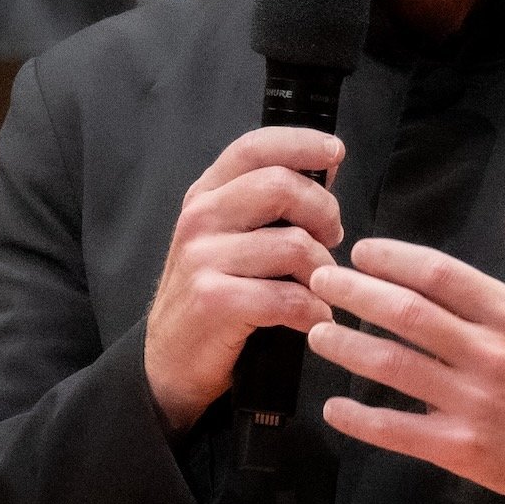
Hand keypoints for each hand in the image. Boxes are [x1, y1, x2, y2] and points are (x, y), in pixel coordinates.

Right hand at [144, 122, 346, 431]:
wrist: (170, 360)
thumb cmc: (214, 293)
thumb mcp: (231, 237)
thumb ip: (273, 201)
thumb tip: (327, 165)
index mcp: (206, 194)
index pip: (255, 147)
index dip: (301, 143)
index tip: (335, 152)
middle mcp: (200, 218)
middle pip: (282, 187)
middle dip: (325, 213)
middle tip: (332, 240)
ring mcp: (202, 258)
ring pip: (294, 246)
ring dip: (324, 272)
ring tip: (320, 289)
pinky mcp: (213, 300)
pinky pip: (288, 298)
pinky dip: (314, 312)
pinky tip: (314, 319)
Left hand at [308, 186, 504, 503]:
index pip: (443, 276)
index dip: (396, 259)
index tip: (361, 251)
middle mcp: (490, 355)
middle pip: (410, 316)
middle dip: (358, 294)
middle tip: (320, 280)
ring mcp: (473, 403)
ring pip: (398, 368)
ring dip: (350, 349)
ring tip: (316, 332)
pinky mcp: (461, 448)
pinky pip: (401, 431)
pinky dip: (363, 420)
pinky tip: (334, 408)